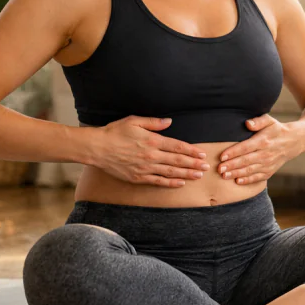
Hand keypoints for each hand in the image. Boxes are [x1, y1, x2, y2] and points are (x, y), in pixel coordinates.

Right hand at [92, 116, 208, 186]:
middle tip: (206, 167)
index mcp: (152, 141)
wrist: (97, 148)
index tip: (202, 153)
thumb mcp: (134, 121)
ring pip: (171, 172)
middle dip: (194, 164)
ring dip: (186, 174)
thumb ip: (154, 122)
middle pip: (178, 160)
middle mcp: (152, 156)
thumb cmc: (114, 132)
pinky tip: (181, 183)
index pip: (177, 146)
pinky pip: (158, 181)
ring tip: (199, 175)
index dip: (191, 151)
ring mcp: (145, 168)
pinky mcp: (138, 177)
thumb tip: (169, 121)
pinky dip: (171, 183)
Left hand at [217, 115, 301, 184]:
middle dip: (231, 165)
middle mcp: (265, 154)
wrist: (293, 142)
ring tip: (224, 175)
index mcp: (263, 141)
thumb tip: (248, 123)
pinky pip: (257, 177)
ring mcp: (268, 164)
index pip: (245, 147)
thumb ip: (258, 121)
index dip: (233, 152)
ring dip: (236, 174)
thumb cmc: (276, 129)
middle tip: (219, 169)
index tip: (222, 156)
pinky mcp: (269, 171)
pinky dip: (247, 180)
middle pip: (245, 161)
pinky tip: (237, 181)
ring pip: (250, 170)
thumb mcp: (269, 120)